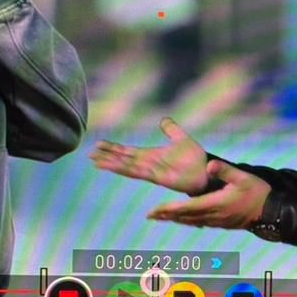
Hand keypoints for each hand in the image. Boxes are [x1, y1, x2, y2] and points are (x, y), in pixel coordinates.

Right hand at [89, 117, 209, 194]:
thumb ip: (171, 130)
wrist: (207, 171)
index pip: (128, 151)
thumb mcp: (181, 138)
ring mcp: (151, 170)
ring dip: (111, 164)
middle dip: (107, 156)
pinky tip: (114, 167)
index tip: (99, 144)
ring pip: (126, 166)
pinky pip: (137, 171)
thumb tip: (162, 120)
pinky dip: (124, 169)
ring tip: (95, 161)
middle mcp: (148, 163)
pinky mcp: (157, 176)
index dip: (113, 148)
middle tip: (89, 154)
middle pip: (123, 159)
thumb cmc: (195, 159)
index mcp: (151, 155)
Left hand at [146, 160, 270, 229]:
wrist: (271, 212)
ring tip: (160, 216)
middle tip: (150, 215)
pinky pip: (199, 222)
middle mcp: (213, 216)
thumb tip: (209, 164)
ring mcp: (217, 221)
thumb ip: (225, 170)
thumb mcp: (242, 177)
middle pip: (184, 217)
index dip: (169, 209)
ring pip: (190, 221)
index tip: (154, 210)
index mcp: (214, 204)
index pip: (186, 208)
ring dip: (174, 218)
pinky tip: (182, 219)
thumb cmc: (256, 192)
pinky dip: (187, 220)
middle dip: (166, 215)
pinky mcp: (221, 222)